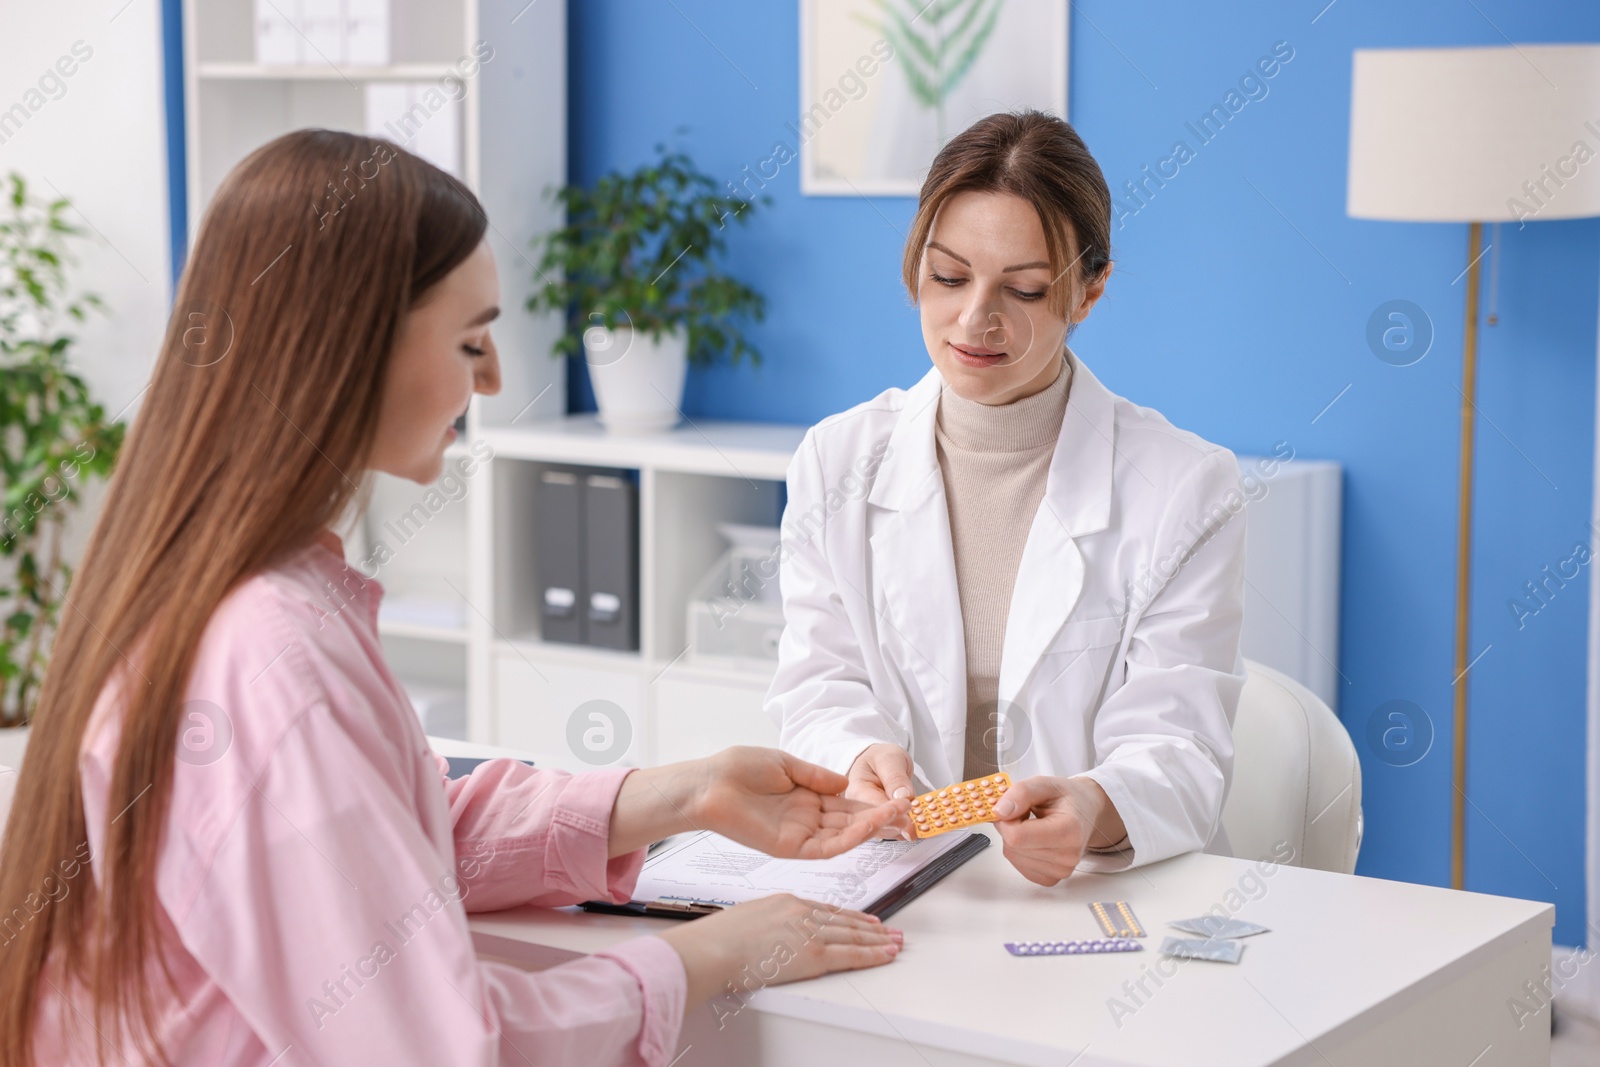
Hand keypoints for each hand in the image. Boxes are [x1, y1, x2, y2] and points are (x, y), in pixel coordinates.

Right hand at [657, 893, 901, 1007]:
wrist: (713, 949)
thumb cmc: (719, 939)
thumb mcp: (748, 919)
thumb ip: (768, 924)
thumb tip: (771, 937)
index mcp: (786, 902)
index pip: (826, 909)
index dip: (848, 916)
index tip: (863, 919)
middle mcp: (802, 912)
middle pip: (844, 919)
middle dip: (871, 926)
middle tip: (890, 929)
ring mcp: (809, 932)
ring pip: (853, 935)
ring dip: (879, 939)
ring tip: (896, 941)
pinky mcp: (813, 954)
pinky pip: (851, 954)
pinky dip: (873, 954)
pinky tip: (887, 953)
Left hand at [695, 747, 911, 859]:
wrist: (709, 783)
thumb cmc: (738, 769)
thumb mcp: (786, 764)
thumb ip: (817, 776)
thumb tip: (846, 784)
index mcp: (804, 800)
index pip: (844, 805)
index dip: (869, 803)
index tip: (893, 797)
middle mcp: (804, 820)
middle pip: (849, 823)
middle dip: (877, 818)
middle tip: (905, 812)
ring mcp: (798, 835)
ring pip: (843, 837)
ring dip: (870, 828)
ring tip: (895, 816)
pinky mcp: (790, 848)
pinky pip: (826, 848)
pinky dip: (849, 839)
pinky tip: (868, 827)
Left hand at [992, 775, 1123, 885]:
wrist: (1085, 812)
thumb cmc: (1066, 798)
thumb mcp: (1044, 783)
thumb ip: (1021, 793)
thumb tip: (1000, 812)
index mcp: (1069, 830)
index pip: (1017, 836)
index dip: (1005, 820)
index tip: (1012, 807)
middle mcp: (1068, 855)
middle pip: (1013, 847)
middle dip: (1009, 827)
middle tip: (1025, 813)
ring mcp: (1061, 870)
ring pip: (1013, 856)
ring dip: (1014, 838)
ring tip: (1031, 825)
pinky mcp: (1052, 879)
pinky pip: (1019, 866)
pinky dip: (1018, 851)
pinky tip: (1032, 839)